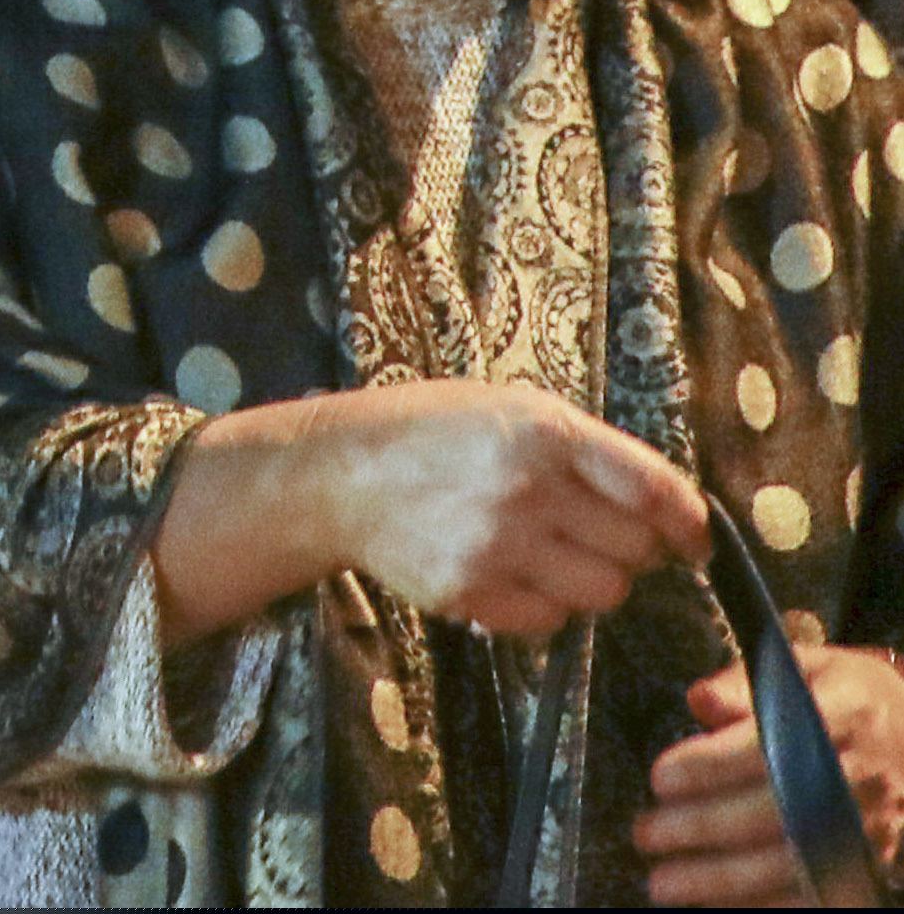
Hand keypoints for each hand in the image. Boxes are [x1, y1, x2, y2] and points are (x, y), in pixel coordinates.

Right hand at [318, 378, 705, 637]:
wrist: (333, 474)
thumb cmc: (427, 431)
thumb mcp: (508, 408)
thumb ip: (584, 450)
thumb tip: (662, 508)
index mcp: (543, 432)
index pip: (654, 490)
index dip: (688, 522)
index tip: (693, 539)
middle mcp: (527, 489)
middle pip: (637, 549)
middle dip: (632, 548)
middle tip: (597, 535)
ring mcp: (498, 546)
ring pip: (605, 592)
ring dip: (594, 579)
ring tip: (553, 554)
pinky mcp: (472, 593)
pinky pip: (552, 619)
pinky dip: (546, 603)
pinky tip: (510, 571)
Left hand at [648, 639, 903, 906]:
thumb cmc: (842, 694)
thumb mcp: (803, 666)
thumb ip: (746, 683)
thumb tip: (700, 701)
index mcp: (846, 714)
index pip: (772, 744)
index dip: (714, 765)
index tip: (659, 777)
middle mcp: (864, 774)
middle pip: (780, 810)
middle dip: (706, 826)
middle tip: (645, 834)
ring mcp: (874, 825)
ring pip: (797, 862)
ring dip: (727, 880)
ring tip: (665, 882)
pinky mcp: (874, 861)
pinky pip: (822, 895)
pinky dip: (769, 905)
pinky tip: (717, 905)